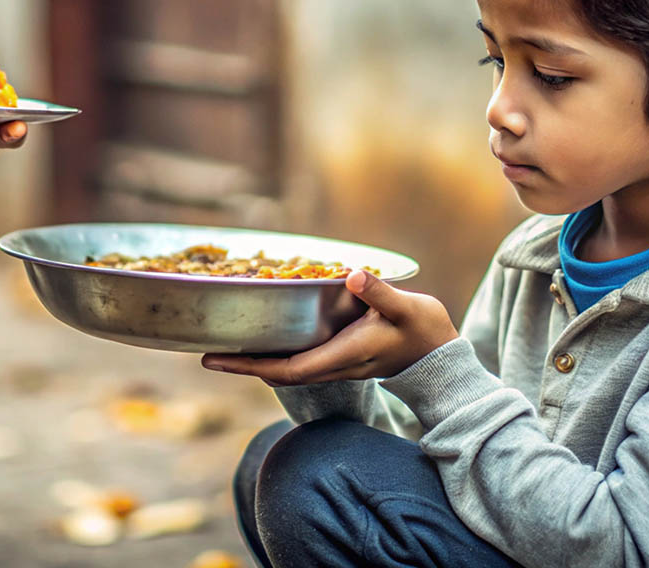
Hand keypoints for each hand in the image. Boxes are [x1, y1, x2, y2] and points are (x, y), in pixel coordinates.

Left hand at [202, 270, 458, 384]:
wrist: (441, 356)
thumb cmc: (423, 330)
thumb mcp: (404, 306)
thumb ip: (378, 292)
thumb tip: (352, 275)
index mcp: (342, 355)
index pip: (287, 368)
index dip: (249, 366)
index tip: (218, 360)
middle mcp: (334, 365)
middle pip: (278, 373)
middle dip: (242, 365)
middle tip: (207, 355)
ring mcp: (336, 365)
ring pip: (287, 368)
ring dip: (256, 361)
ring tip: (226, 347)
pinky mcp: (340, 358)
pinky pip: (299, 360)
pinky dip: (276, 353)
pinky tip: (264, 338)